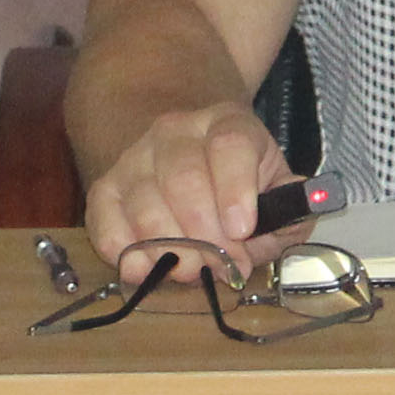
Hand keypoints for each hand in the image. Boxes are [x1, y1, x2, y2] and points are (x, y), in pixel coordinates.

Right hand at [83, 97, 289, 278]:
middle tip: (222, 266)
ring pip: (145, 201)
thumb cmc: (240, 182)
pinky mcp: (107, 186)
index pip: (230, 145)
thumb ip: (290, 209)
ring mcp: (136, 156)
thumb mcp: (274, 186)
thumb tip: (289, 222)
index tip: (242, 231)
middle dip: (204, 232)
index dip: (236, 190)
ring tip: (191, 272)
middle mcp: (176, 131)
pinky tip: (146, 268)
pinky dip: (124, 250)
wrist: (187, 155)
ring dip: (169, 247)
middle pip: (184, 176)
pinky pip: (105, 219)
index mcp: (227, 123)